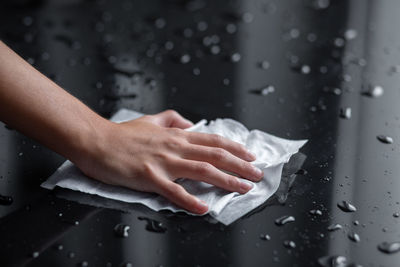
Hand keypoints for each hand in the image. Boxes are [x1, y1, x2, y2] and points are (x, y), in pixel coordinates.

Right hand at [74, 110, 262, 213]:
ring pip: (202, 171)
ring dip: (226, 181)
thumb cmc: (122, 134)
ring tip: (243, 189)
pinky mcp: (148, 177)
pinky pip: (173, 191)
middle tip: (258, 175)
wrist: (95, 140)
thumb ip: (172, 120)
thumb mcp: (151, 120)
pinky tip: (204, 208)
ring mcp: (162, 162)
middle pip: (215, 156)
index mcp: (176, 136)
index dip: (235, 148)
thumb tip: (190, 123)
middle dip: (240, 166)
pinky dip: (190, 200)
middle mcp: (174, 147)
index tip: (251, 156)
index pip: (213, 141)